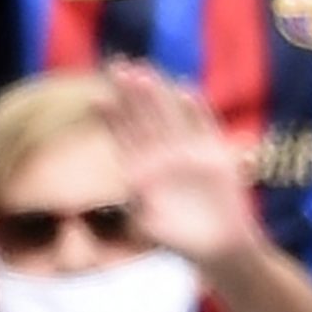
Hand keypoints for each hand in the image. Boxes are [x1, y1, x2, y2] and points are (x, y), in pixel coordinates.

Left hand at [103, 61, 260, 267]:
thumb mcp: (148, 223)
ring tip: (143, 71)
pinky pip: (203, 126)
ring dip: (157, 95)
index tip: (95, 96)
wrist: (215, 245)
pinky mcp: (214, 155)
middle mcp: (161, 157)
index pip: (123, 137)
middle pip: (143, 118)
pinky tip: (184, 89)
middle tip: (116, 65)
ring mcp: (187, 153)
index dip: (110, 117)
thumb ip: (139, 204)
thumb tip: (132, 185)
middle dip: (130, 94)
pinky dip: (195, 109)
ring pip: (169, 117)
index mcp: (140, 170)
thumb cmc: (177, 239)